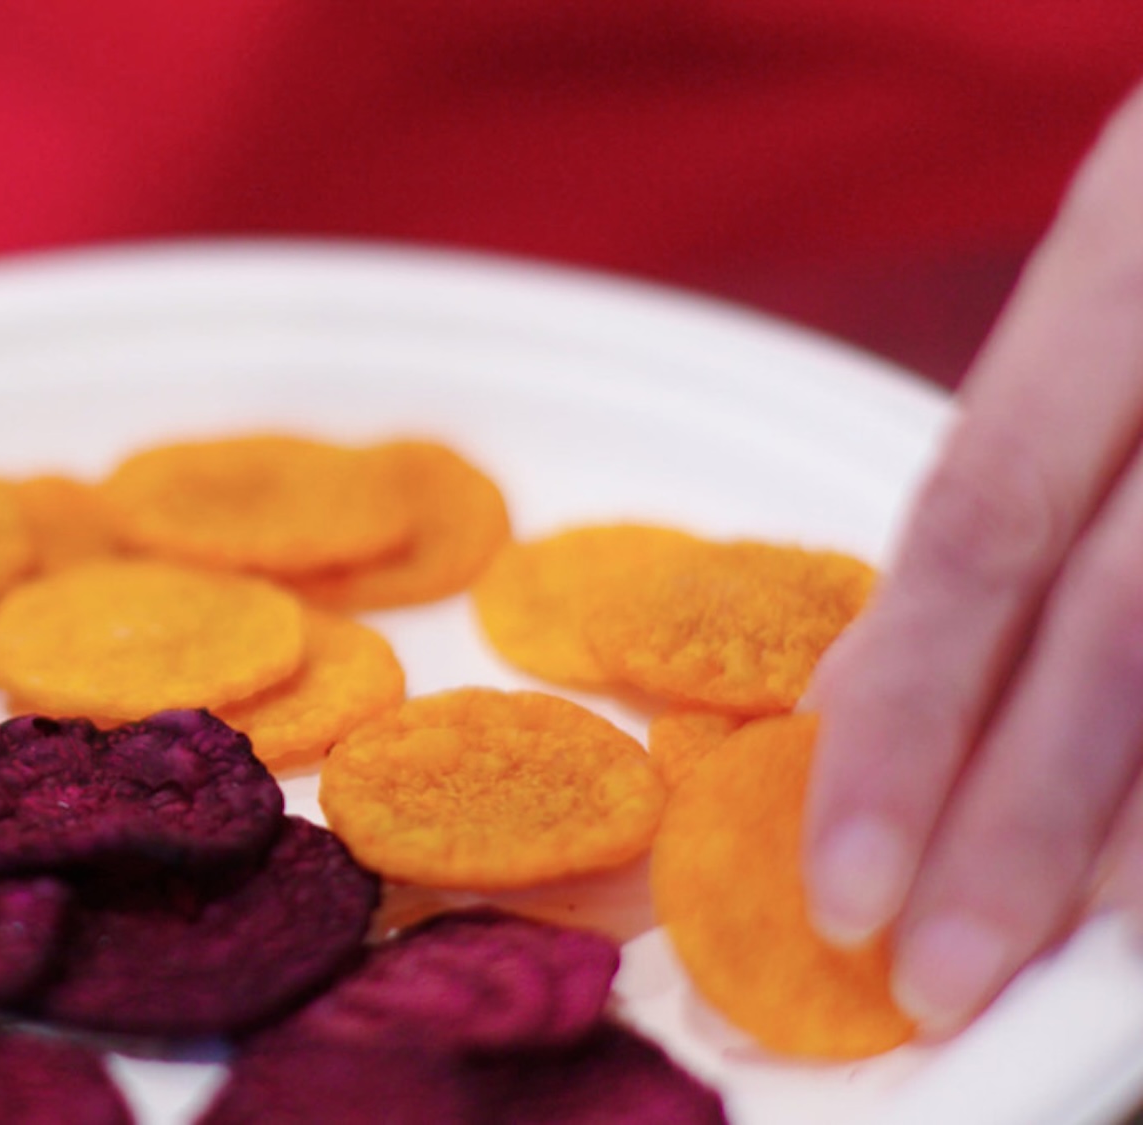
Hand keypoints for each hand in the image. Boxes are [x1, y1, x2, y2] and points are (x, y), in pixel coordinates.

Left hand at [804, 81, 1142, 1032]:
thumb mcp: (1112, 289)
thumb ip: (1013, 482)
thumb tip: (858, 696)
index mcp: (1131, 243)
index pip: (978, 521)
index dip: (907, 717)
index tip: (840, 879)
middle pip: (1117, 630)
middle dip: (1017, 827)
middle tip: (933, 973)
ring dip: (1136, 841)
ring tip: (1054, 955)